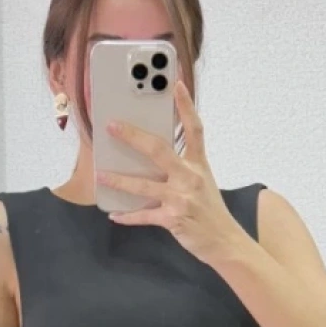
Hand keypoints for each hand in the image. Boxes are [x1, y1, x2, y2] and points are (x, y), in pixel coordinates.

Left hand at [96, 79, 245, 265]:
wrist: (225, 241)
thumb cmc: (210, 210)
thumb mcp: (203, 182)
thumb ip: (183, 168)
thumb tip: (150, 157)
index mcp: (199, 164)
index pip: (194, 129)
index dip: (185, 106)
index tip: (175, 85)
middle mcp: (190, 177)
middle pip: (158, 150)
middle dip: (133, 136)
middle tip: (112, 125)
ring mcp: (181, 198)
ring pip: (144, 185)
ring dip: (119, 180)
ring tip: (100, 175)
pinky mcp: (173, 219)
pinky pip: (144, 216)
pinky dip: (128, 216)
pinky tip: (114, 215)